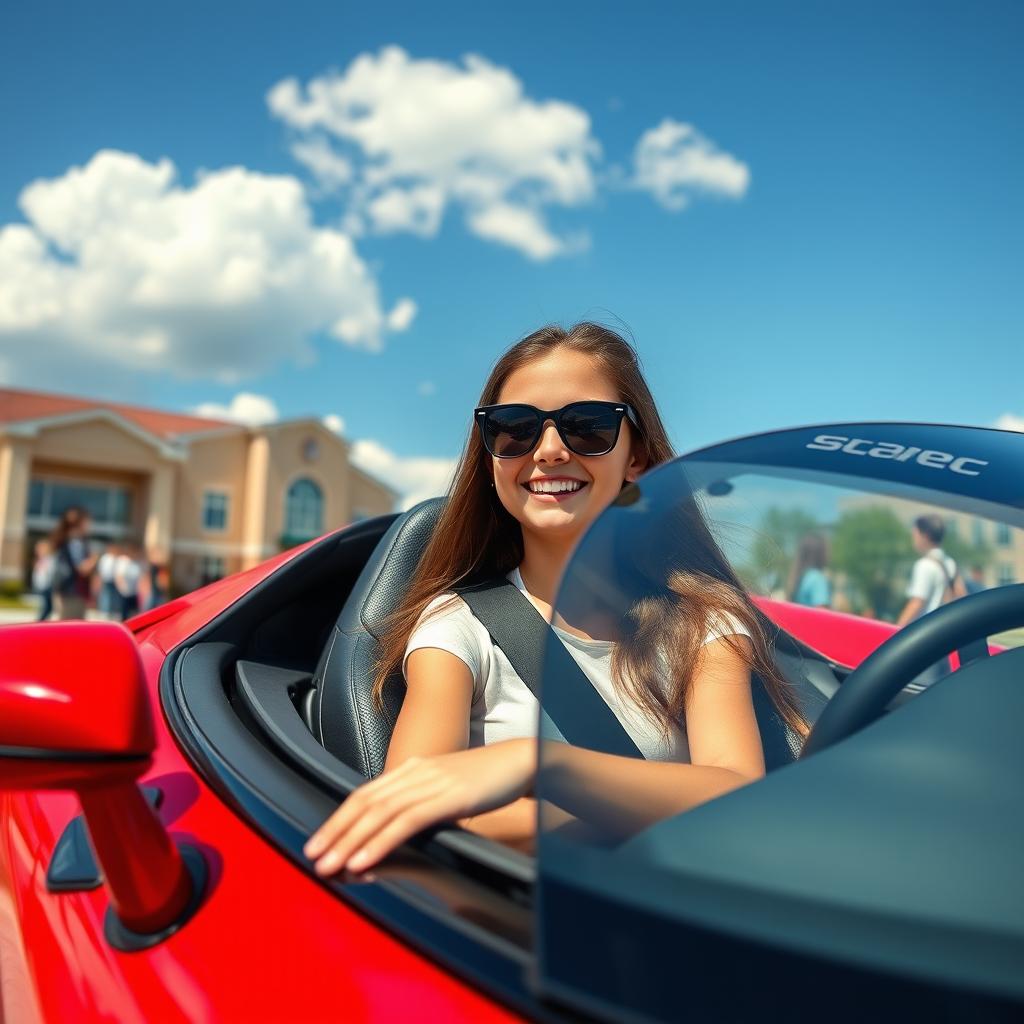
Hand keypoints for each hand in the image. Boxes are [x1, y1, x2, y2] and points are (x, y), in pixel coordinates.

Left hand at [304, 739, 535, 875]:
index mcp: (413, 768)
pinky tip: (366, 859)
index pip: (366, 794)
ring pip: (380, 813)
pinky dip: (381, 841)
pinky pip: (407, 821)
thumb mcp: (448, 792)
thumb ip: (424, 805)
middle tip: (313, 858)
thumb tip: (403, 831)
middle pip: (365, 802)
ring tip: (332, 866)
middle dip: (336, 832)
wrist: (520, 761)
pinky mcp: (448, 796)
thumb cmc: (487, 780)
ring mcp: (431, 781)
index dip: (339, 819)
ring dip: (351, 841)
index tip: (320, 843)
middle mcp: (416, 771)